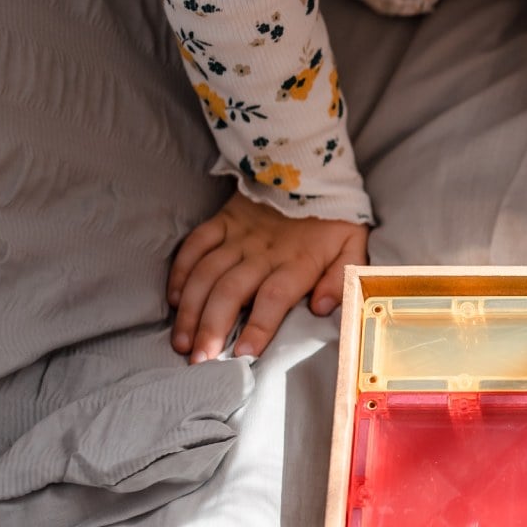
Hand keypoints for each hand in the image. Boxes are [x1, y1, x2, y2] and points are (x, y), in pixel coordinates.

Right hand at [167, 191, 368, 361]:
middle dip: (212, 328)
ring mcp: (238, 236)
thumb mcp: (352, 245)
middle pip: (231, 292)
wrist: (310, 166)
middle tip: (199, 361)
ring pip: (206, 274)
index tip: (243, 355)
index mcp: (297, 261)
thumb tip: (322, 308)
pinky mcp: (222, 221)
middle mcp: (263, 251)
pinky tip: (175, 301)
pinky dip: (181, 272)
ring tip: (182, 342)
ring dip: (191, 310)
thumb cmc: (333, 216)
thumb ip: (340, 278)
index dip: (258, 327)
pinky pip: (194, 245)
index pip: (274, 298)